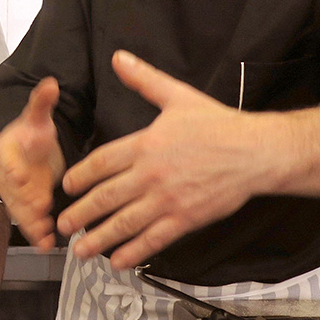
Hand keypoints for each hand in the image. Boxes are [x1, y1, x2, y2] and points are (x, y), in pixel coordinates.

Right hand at [0, 78, 64, 250]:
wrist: (29, 150)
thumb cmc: (32, 134)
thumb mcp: (38, 117)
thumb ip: (42, 102)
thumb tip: (50, 83)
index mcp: (4, 150)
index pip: (6, 161)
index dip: (15, 171)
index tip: (25, 178)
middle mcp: (4, 174)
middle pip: (12, 190)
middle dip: (25, 200)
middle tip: (41, 206)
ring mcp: (14, 193)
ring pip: (19, 209)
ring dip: (31, 222)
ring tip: (45, 232)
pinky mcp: (24, 207)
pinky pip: (28, 221)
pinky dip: (37, 233)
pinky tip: (48, 243)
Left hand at [57, 49, 265, 269]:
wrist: (257, 152)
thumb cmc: (218, 124)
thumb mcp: (177, 96)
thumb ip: (144, 80)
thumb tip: (118, 58)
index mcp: (145, 144)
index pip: (101, 163)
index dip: (79, 177)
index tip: (66, 187)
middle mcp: (151, 174)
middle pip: (105, 197)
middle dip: (80, 213)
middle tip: (62, 225)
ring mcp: (168, 199)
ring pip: (125, 223)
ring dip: (99, 238)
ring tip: (81, 250)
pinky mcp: (186, 219)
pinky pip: (154, 239)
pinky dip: (133, 252)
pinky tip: (117, 261)